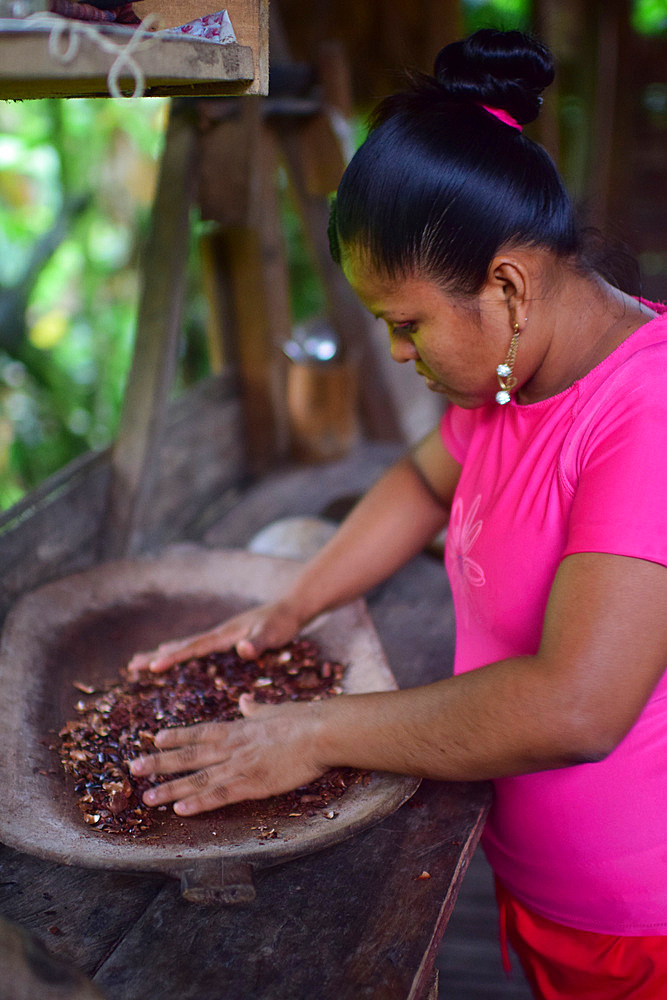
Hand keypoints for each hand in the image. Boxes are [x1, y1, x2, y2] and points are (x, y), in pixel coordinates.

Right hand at [127, 600, 303, 675]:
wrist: (291, 606)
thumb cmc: (283, 623)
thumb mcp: (274, 635)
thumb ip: (259, 642)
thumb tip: (242, 648)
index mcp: (225, 634)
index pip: (194, 647)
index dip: (173, 657)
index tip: (152, 666)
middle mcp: (219, 633)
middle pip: (183, 645)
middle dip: (157, 655)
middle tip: (132, 665)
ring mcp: (222, 634)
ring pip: (187, 644)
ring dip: (165, 652)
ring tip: (143, 661)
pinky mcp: (227, 637)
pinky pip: (198, 647)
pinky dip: (181, 651)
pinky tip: (177, 655)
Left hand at [128, 695, 326, 814]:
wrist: (320, 731)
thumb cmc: (303, 719)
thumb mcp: (274, 710)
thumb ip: (255, 709)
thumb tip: (244, 700)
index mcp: (238, 729)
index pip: (200, 732)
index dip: (177, 737)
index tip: (155, 739)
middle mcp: (232, 747)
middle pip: (190, 756)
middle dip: (160, 763)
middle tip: (134, 767)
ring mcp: (240, 766)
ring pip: (198, 778)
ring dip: (171, 788)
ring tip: (147, 796)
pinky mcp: (253, 784)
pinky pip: (220, 795)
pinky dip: (198, 802)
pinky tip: (180, 809)